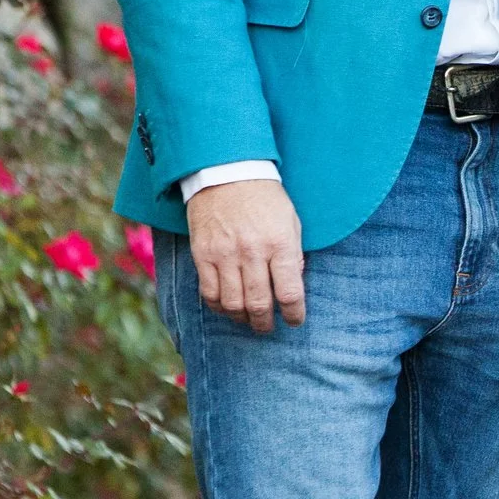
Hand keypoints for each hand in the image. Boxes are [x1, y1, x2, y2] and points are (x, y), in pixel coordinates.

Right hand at [185, 179, 305, 332]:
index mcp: (279, 244)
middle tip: (268, 327)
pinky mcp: (203, 254)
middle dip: (266, 323)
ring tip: (248, 319)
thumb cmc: (264, 198)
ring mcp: (225, 254)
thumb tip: (292, 286)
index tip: (294, 321)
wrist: (226, 171)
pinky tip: (227, 307)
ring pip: (233, 303)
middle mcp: (252, 252)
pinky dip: (219, 306)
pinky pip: (209, 292)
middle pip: (260, 303)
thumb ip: (294, 255)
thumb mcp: (290, 221)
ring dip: (242, 318)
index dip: (294, 314)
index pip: (290, 293)